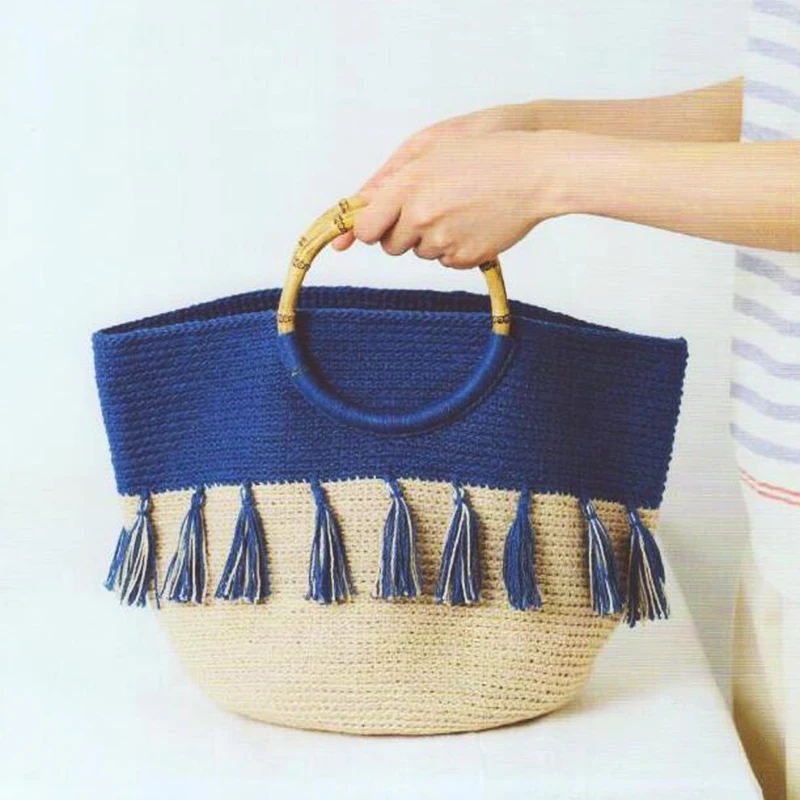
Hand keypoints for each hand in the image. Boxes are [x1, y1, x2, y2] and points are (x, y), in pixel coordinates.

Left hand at [350, 130, 567, 267]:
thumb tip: (360, 210)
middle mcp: (421, 216)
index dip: (369, 228)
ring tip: (459, 209)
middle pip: (390, 246)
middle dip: (401, 234)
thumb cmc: (484, 153)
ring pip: (420, 253)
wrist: (535, 172)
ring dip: (431, 239)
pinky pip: (446, 261)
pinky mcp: (465, 257)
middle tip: (427, 211)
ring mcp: (444, 240)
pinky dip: (455, 248)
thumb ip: (391, 180)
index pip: (366, 228)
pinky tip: (474, 223)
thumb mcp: (432, 150)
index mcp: (407, 186)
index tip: (376, 225)